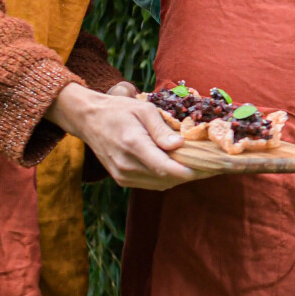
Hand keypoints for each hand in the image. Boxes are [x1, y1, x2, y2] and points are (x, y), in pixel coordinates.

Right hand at [52, 81, 193, 188]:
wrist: (87, 119)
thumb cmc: (118, 110)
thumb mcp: (143, 110)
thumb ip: (162, 129)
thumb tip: (180, 145)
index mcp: (133, 144)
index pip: (165, 168)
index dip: (188, 172)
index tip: (206, 169)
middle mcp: (126, 164)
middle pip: (165, 179)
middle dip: (188, 174)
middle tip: (207, 165)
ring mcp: (122, 175)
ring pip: (160, 185)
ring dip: (177, 178)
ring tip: (193, 165)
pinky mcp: (121, 180)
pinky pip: (150, 184)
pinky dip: (164, 178)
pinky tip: (173, 166)